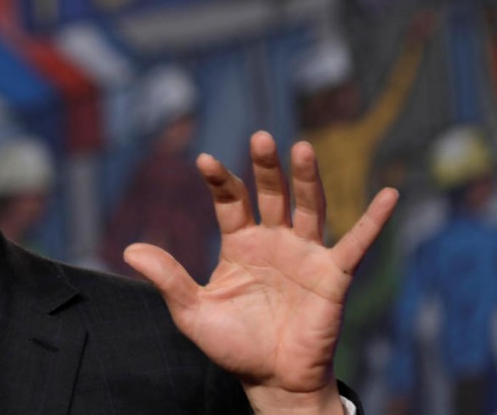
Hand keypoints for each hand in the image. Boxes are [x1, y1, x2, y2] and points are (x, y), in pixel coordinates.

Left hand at [124, 131, 397, 413]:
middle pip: (270, 194)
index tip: (204, 161)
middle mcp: (274, 241)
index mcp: (240, 244)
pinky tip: (390, 195)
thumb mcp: (192, 312)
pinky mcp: (332, 275)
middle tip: (261, 137)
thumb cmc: (233, 344)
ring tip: (302, 148)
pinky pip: (356, 244)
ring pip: (309, 207)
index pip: (231, 202)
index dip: (220, 181)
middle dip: (266, 167)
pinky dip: (374, 221)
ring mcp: (305, 255)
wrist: (271, 380)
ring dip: (307, 179)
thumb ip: (167, 279)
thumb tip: (127, 250)